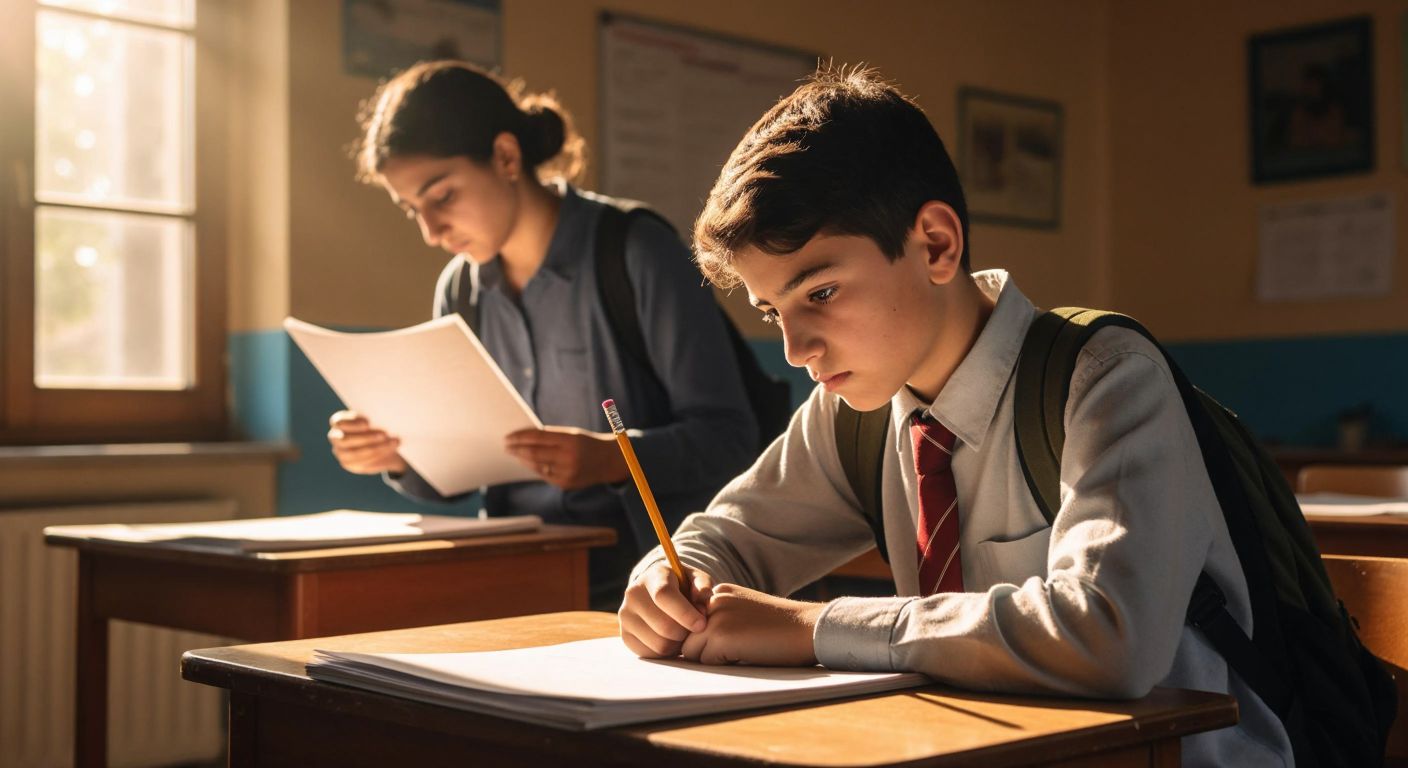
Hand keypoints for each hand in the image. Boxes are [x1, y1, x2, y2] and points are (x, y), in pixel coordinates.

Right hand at [327, 410, 406, 474]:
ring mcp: (341, 453)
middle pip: (345, 440)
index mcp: (338, 422)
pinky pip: (363, 462)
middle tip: (384, 434)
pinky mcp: (350, 464)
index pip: (339, 422)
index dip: (352, 423)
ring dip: (376, 448)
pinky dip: (379, 455)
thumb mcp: (376, 418)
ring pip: (355, 453)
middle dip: (366, 437)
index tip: (368, 423)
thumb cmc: (377, 423)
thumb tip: (384, 417)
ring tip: (393, 442)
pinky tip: (390, 449)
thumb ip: (375, 417)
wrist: (382, 441)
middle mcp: (336, 438)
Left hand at [504, 426, 629, 489]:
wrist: (610, 461)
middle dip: (517, 450)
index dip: (520, 437)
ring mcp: (567, 473)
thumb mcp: (572, 434)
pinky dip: (535, 468)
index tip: (508, 437)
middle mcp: (569, 458)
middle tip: (506, 446)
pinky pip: (544, 475)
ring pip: (537, 466)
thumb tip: (524, 439)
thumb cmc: (586, 444)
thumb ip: (551, 437)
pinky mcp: (566, 484)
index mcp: (570, 440)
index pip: (538, 437)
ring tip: (515, 454)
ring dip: (523, 460)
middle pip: (534, 454)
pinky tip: (528, 463)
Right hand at [618, 562, 713, 657]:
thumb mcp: (694, 578)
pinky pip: (651, 654)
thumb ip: (702, 585)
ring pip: (659, 644)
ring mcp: (626, 616)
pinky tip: (671, 639)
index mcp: (652, 577)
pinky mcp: (625, 635)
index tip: (702, 624)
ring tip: (683, 633)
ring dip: (678, 644)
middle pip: (663, 626)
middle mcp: (634, 595)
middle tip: (695, 629)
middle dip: (686, 632)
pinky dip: (666, 652)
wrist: (654, 590)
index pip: (664, 596)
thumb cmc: (680, 585)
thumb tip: (703, 597)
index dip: (685, 613)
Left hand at [680, 584, 822, 666]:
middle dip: (703, 649)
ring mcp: (715, 617)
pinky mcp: (721, 636)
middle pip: (686, 636)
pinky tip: (745, 654)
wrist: (808, 628)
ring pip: (689, 651)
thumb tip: (689, 646)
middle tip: (736, 649)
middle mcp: (713, 600)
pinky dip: (721, 665)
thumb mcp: (744, 611)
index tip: (730, 641)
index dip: (705, 637)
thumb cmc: (781, 627)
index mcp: (719, 592)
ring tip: (741, 651)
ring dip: (710, 658)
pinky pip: (704, 661)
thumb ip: (720, 619)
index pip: (690, 620)